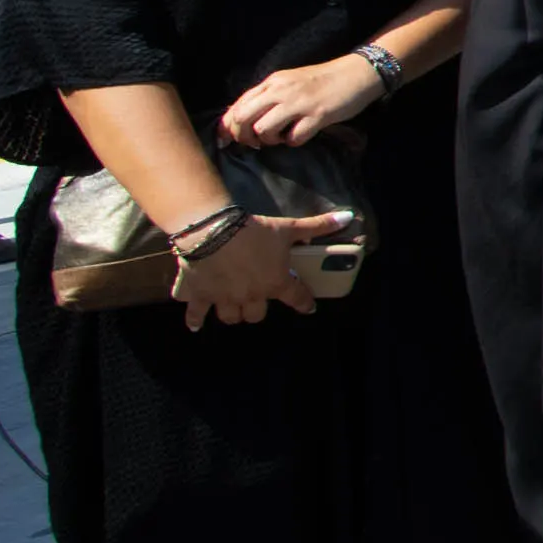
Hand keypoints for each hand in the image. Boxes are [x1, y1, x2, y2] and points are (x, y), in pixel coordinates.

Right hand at [176, 210, 349, 330]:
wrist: (213, 232)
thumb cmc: (254, 232)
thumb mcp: (288, 227)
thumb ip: (318, 226)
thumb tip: (349, 217)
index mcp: (274, 283)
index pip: (296, 298)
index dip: (304, 303)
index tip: (309, 308)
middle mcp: (250, 296)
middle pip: (256, 314)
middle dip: (258, 309)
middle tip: (258, 300)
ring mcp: (223, 299)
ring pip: (231, 317)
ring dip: (233, 314)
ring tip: (234, 308)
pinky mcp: (198, 295)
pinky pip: (195, 313)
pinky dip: (194, 319)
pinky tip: (194, 325)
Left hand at [217, 55, 384, 148]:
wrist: (358, 73)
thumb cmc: (323, 81)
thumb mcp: (290, 82)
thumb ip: (268, 96)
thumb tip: (243, 118)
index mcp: (272, 83)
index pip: (237, 106)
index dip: (226, 128)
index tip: (226, 142)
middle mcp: (281, 91)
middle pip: (243, 118)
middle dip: (244, 136)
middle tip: (255, 143)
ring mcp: (299, 103)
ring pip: (264, 129)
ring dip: (269, 140)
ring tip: (281, 138)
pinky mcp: (318, 115)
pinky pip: (294, 138)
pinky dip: (294, 142)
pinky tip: (302, 135)